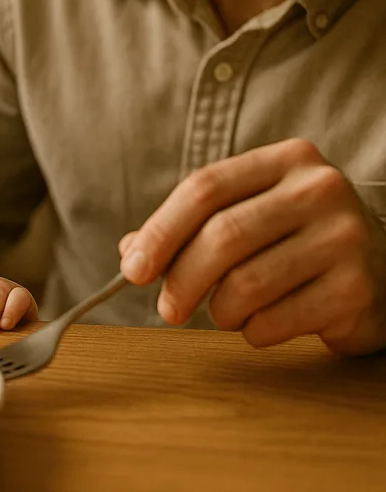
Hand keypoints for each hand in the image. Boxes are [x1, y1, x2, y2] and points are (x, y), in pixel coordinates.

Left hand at [119, 139, 385, 355]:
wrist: (385, 270)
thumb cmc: (296, 241)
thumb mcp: (247, 216)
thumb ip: (189, 228)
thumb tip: (131, 253)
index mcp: (285, 160)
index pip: (205, 188)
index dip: (160, 231)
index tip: (132, 270)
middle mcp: (320, 189)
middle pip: (223, 235)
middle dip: (181, 280)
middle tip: (167, 310)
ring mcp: (345, 237)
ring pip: (247, 283)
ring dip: (220, 310)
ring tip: (226, 313)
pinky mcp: (357, 288)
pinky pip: (275, 320)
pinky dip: (252, 331)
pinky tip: (261, 325)